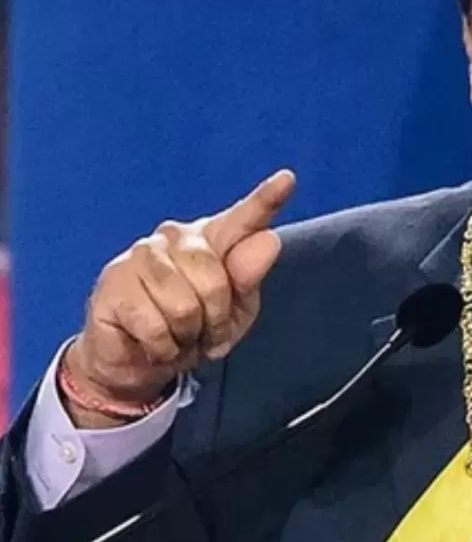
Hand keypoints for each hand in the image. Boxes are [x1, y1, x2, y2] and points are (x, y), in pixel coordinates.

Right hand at [63, 170, 296, 426]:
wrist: (139, 361)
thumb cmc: (192, 329)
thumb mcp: (233, 312)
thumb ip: (248, 277)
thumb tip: (267, 240)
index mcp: (212, 239)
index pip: (243, 219)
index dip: (266, 200)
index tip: (288, 180)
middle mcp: (174, 237)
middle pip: (213, 280)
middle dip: (214, 319)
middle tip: (202, 331)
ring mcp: (140, 256)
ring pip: (184, 307)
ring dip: (187, 335)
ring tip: (177, 335)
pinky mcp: (113, 284)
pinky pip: (155, 328)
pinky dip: (162, 348)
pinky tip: (153, 343)